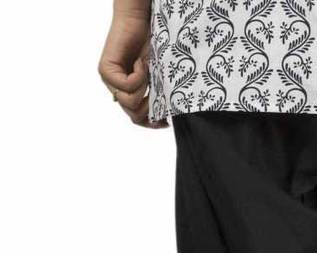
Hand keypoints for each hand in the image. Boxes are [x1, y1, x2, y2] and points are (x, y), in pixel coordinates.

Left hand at [98, 12, 166, 127]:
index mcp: (127, 93)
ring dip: (145, 88)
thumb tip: (161, 119)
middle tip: (159, 93)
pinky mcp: (105, 70)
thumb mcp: (156, 77)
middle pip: (133, 115)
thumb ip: (154, 96)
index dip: (151, 123)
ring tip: (148, 71)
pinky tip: (141, 62)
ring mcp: (108, 81)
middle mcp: (115, 89)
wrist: (140, 20)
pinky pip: (127, 87)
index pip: (136, 118)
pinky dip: (139, 76)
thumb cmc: (150, 44)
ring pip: (130, 103)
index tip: (165, 122)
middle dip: (150, 106)